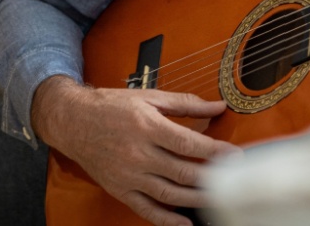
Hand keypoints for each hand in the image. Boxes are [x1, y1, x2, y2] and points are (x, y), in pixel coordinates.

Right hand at [33, 77, 236, 225]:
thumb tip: (217, 105)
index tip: (236, 155)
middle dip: (211, 177)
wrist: (74, 121)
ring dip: (196, 198)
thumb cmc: (112, 106)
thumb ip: (185, 103)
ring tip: (219, 198)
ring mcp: (129, 175)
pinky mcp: (121, 190)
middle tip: (233, 179)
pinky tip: (186, 223)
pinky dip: (167, 220)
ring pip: (169, 193)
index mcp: (147, 126)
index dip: (214, 151)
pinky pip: (147, 209)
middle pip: (182, 171)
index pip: (187, 143)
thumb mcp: (149, 97)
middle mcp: (138, 153)